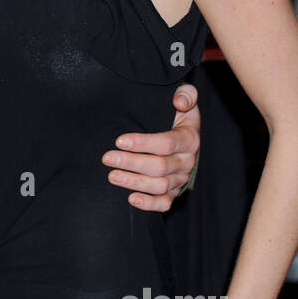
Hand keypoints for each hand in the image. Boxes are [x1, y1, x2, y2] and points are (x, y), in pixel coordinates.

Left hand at [101, 82, 199, 212]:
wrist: (181, 133)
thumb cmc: (177, 114)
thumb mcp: (186, 98)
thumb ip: (186, 94)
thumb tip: (180, 102)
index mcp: (189, 139)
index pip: (166, 143)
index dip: (142, 143)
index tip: (119, 141)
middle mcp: (187, 161)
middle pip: (160, 166)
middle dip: (131, 163)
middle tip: (108, 158)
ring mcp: (181, 178)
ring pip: (160, 186)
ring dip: (134, 182)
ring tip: (112, 176)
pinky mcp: (174, 191)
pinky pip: (165, 202)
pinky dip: (149, 204)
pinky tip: (131, 199)